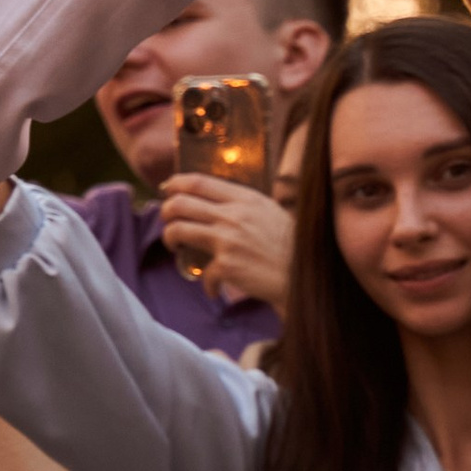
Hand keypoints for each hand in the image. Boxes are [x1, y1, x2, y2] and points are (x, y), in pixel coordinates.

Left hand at [154, 174, 293, 312]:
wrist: (304, 277)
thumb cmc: (289, 246)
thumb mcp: (269, 212)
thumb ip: (242, 205)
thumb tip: (212, 201)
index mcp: (245, 198)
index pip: (199, 182)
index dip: (176, 183)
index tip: (167, 188)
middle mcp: (233, 215)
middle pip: (180, 204)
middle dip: (166, 212)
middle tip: (169, 221)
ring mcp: (228, 240)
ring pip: (178, 231)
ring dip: (171, 239)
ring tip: (177, 248)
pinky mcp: (227, 266)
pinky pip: (203, 273)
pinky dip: (207, 285)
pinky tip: (214, 289)